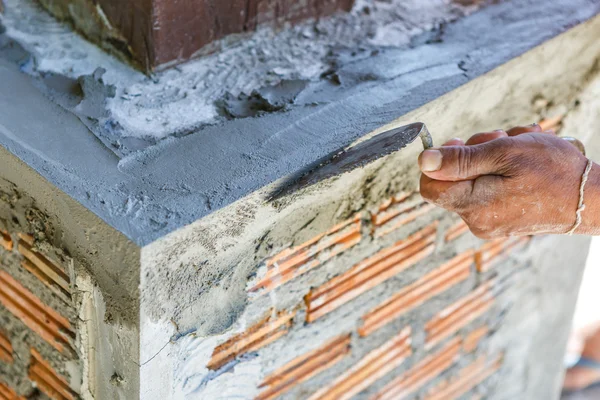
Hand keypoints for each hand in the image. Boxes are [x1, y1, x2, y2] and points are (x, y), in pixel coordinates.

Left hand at [419, 124, 590, 237]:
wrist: (592, 197)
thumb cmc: (554, 171)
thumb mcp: (505, 153)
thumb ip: (460, 159)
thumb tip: (424, 161)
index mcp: (473, 206)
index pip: (429, 185)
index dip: (439, 161)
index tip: (461, 144)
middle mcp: (476, 220)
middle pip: (452, 179)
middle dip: (473, 152)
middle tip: (501, 139)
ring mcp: (489, 222)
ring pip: (472, 180)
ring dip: (492, 155)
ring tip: (520, 146)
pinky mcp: (501, 220)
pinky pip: (489, 189)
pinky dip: (502, 170)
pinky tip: (524, 161)